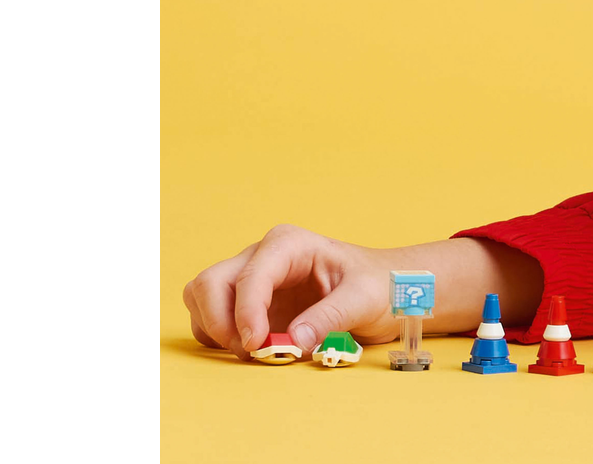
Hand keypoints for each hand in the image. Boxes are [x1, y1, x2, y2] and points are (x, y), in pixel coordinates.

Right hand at [183, 224, 396, 360]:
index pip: (251, 276)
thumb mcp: (363, 298)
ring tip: (255, 351)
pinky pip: (214, 318)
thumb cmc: (378, 284)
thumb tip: (293, 342)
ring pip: (203, 298)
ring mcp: (253, 281)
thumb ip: (329, 317)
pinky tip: (253, 348)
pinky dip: (221, 338)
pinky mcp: (251, 305)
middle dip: (220, 322)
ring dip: (217, 330)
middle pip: (211, 283)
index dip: (246, 312)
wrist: (386, 289)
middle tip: (252, 351)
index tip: (256, 344)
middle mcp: (263, 257)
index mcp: (290, 244)